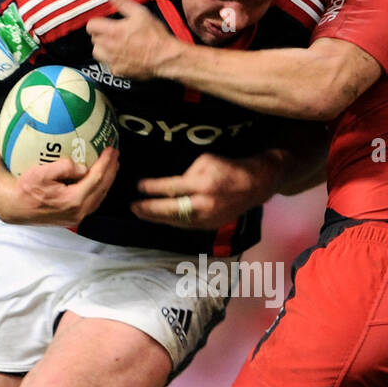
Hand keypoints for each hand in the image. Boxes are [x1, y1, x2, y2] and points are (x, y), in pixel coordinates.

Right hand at [0, 147, 118, 225]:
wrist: (14, 207)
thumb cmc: (25, 189)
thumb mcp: (41, 173)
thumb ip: (64, 168)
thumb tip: (82, 167)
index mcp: (73, 200)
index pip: (96, 178)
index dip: (106, 163)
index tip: (110, 149)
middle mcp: (78, 211)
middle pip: (102, 188)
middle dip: (111, 170)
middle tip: (115, 155)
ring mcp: (76, 216)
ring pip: (99, 197)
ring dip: (107, 180)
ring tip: (111, 166)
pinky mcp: (72, 217)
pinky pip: (92, 202)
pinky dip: (98, 189)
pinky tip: (98, 180)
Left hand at [86, 0, 175, 79]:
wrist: (164, 58)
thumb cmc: (154, 36)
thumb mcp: (140, 13)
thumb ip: (122, 2)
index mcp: (112, 31)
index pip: (90, 26)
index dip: (97, 23)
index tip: (104, 23)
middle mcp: (109, 47)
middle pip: (93, 39)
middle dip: (101, 35)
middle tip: (114, 33)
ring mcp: (112, 61)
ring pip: (97, 53)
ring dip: (103, 48)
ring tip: (115, 45)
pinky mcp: (118, 72)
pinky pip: (108, 65)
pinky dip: (112, 61)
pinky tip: (123, 56)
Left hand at [131, 151, 283, 229]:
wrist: (253, 186)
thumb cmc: (227, 168)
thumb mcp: (206, 161)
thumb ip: (186, 173)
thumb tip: (168, 185)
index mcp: (203, 185)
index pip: (172, 188)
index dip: (153, 189)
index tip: (139, 187)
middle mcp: (204, 204)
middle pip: (171, 210)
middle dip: (149, 209)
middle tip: (134, 207)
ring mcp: (208, 218)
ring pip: (176, 221)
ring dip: (157, 218)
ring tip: (142, 214)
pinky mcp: (210, 226)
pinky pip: (186, 225)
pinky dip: (171, 221)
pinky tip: (160, 218)